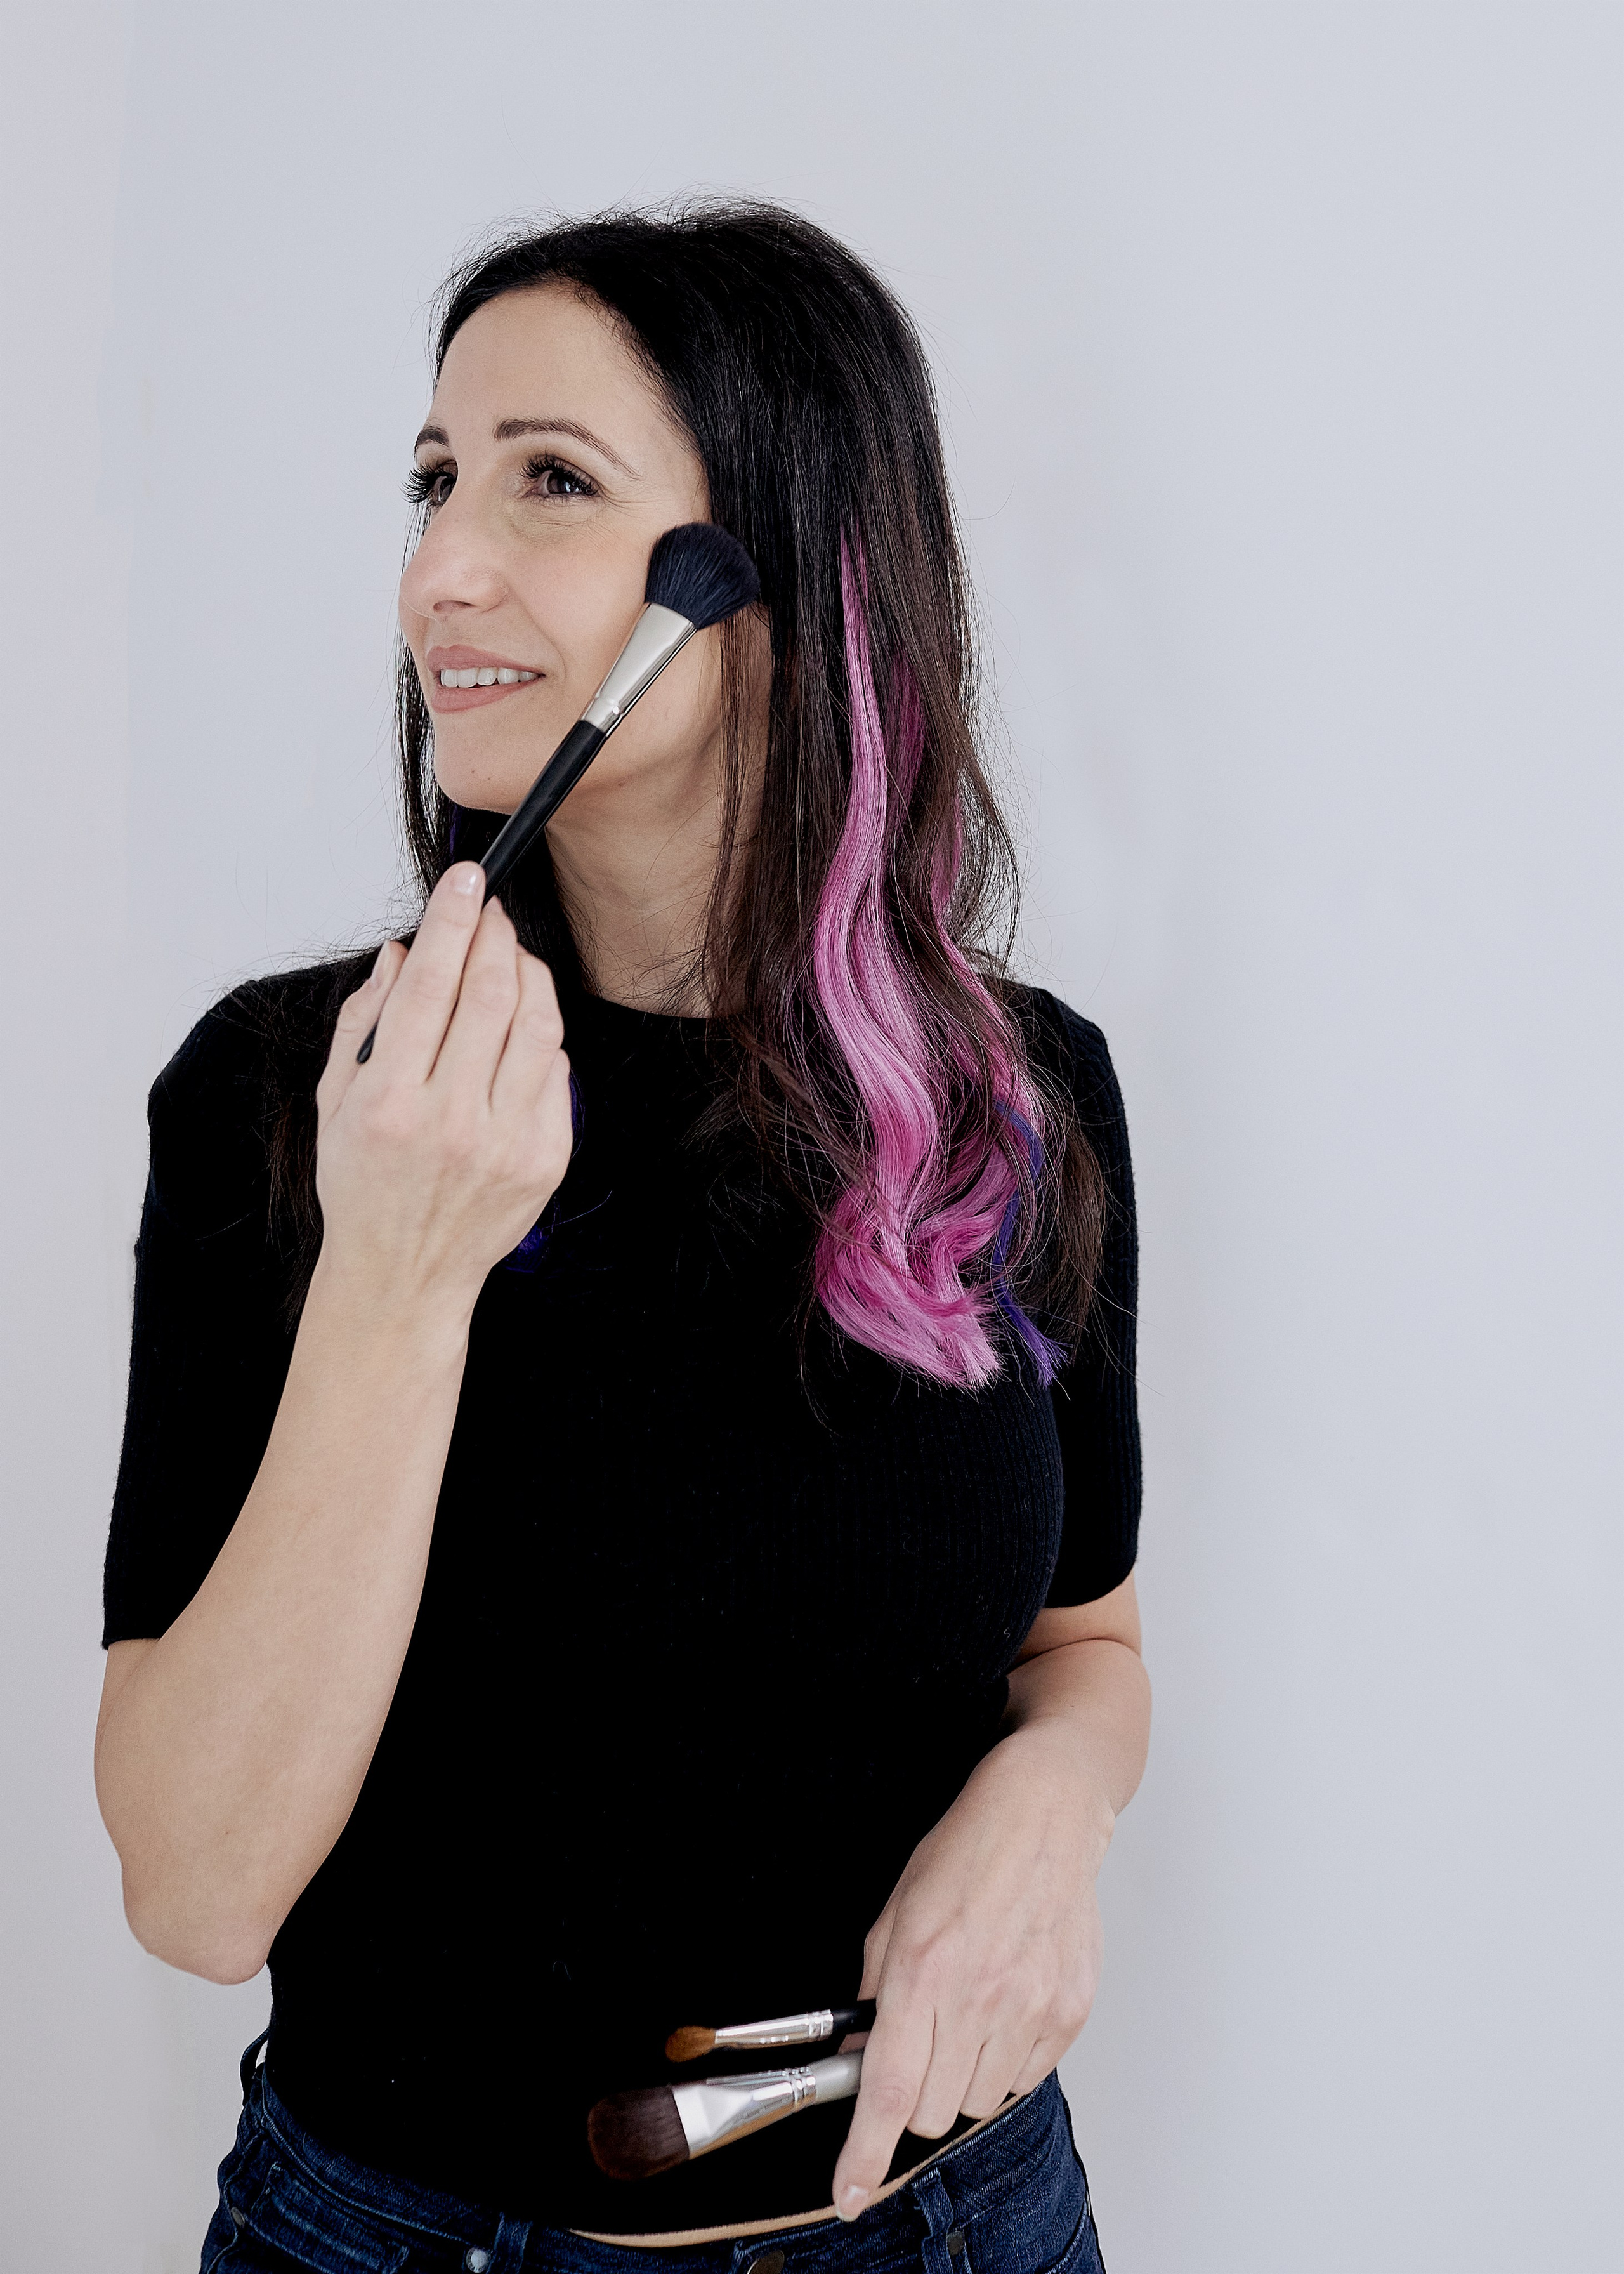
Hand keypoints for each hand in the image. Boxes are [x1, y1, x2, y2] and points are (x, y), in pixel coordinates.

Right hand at [314, 862, 572, 1314]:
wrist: (403, 1275)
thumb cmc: (364, 1184)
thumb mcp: (336, 1101)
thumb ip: (365, 1022)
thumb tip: (403, 953)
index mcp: (390, 1102)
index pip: (431, 985)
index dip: (452, 920)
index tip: (466, 880)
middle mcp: (452, 1121)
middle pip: (491, 994)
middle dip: (495, 936)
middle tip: (490, 910)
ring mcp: (506, 1142)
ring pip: (536, 1025)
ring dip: (527, 976)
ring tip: (508, 958)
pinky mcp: (545, 1158)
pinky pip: (556, 1070)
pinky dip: (541, 1034)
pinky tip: (521, 1025)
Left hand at [831, 1726, 1112, 2220]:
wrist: (1044, 1816)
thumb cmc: (966, 1854)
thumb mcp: (893, 1916)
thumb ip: (872, 1998)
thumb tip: (854, 2066)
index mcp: (924, 1970)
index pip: (889, 2091)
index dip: (864, 2154)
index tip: (849, 2194)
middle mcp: (980, 1996)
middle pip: (934, 2112)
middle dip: (915, 2092)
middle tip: (921, 2041)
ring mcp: (1032, 2008)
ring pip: (979, 2102)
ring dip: (963, 2075)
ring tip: (968, 2010)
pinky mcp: (1069, 2013)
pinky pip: (1024, 2079)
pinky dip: (1005, 2059)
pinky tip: (1004, 2004)